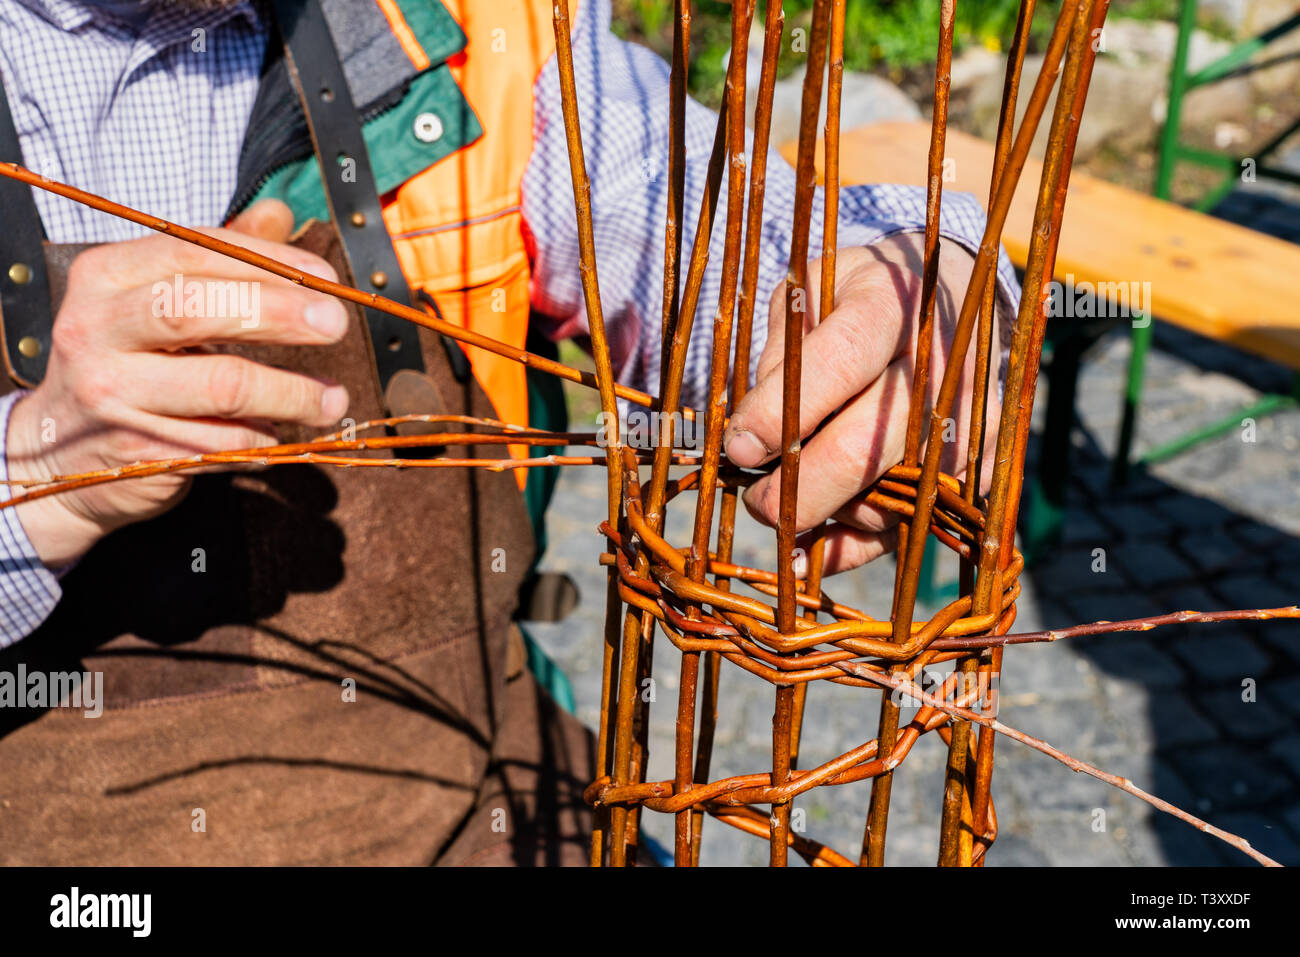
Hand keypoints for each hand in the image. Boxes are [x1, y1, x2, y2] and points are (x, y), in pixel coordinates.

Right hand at [5, 200, 350, 566]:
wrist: (57, 447)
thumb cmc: (123, 359)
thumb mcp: (157, 297)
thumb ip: (219, 256)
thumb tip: (277, 211)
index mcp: (105, 278)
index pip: (193, 253)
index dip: (269, 264)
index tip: (326, 280)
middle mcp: (98, 331)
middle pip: (198, 309)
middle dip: (280, 314)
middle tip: (336, 325)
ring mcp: (113, 394)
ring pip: (223, 386)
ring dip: (293, 393)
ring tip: (332, 399)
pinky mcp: (137, 449)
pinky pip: (223, 441)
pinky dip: (265, 435)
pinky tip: (281, 430)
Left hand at [722, 233, 1000, 574]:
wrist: (950, 303)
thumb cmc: (859, 300)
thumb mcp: (810, 295)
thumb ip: (782, 356)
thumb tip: (756, 440)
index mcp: (893, 306)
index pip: (837, 364)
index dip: (779, 415)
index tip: (738, 448)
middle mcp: (941, 365)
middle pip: (861, 449)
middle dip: (794, 490)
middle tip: (755, 499)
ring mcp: (966, 421)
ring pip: (885, 498)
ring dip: (822, 515)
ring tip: (785, 500)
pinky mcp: (975, 465)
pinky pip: (907, 525)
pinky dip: (852, 546)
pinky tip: (809, 548)